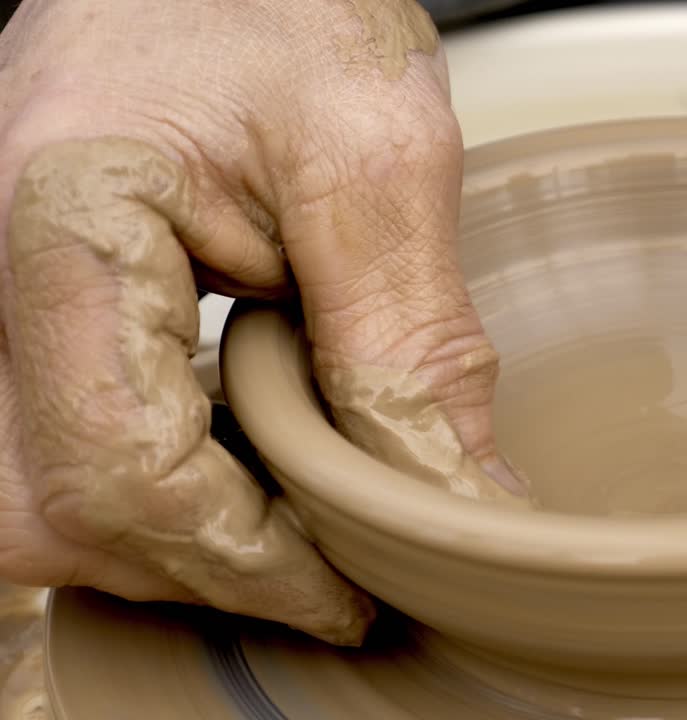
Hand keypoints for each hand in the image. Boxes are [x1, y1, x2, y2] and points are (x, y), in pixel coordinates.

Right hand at [0, 0, 518, 644]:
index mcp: (63, 217)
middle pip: (58, 507)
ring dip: (178, 534)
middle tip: (334, 568)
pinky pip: (57, 442)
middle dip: (207, 562)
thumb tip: (456, 502)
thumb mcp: (378, 156)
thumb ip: (408, 340)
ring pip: (40, 495)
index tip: (351, 594)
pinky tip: (247, 464)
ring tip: (300, 516)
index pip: (121, 467)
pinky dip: (157, 483)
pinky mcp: (30, 310)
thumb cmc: (286, 7)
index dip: (246, 562)